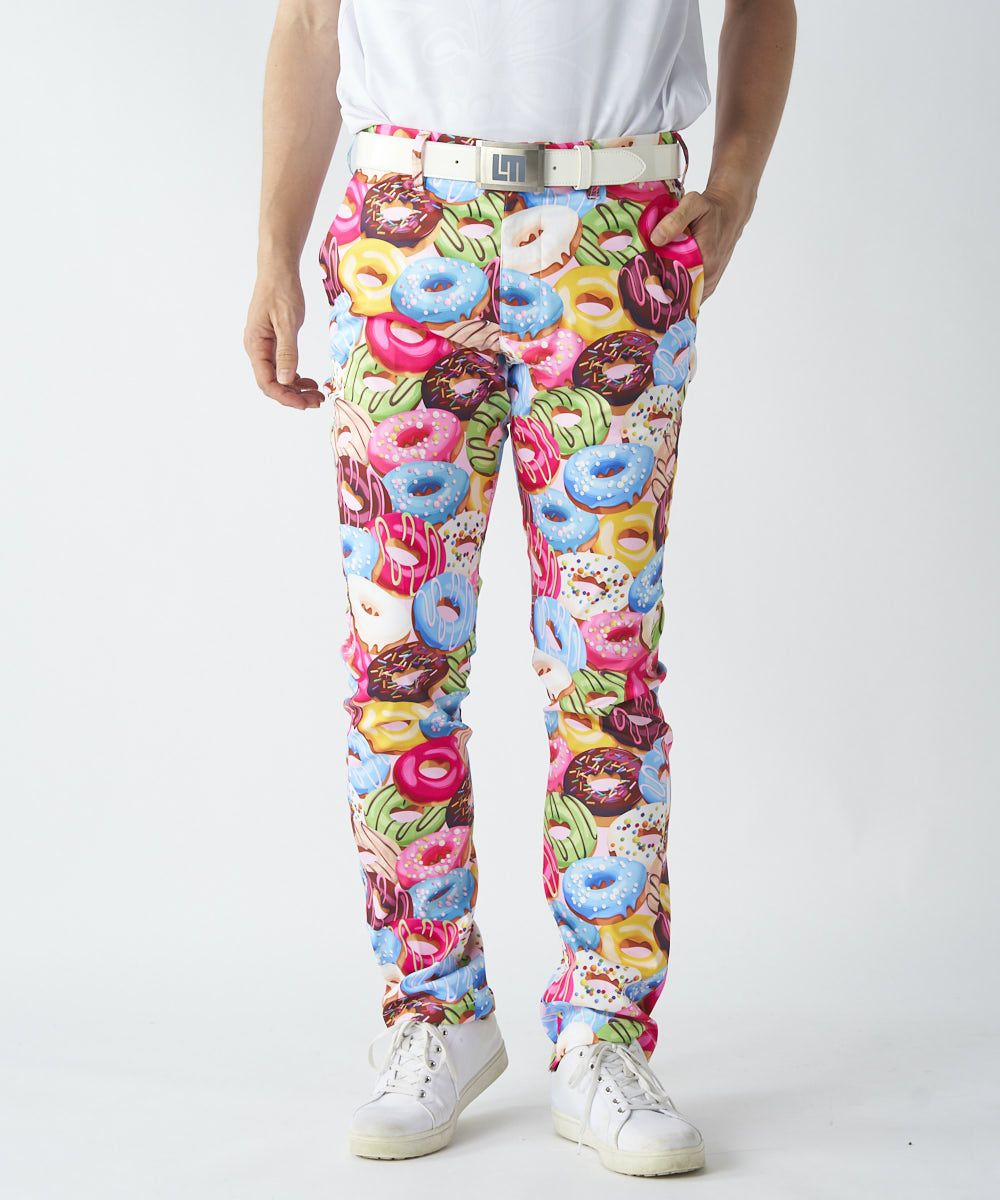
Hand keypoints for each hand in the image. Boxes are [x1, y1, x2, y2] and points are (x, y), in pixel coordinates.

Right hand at [244, 272, 324, 409]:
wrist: (278, 270)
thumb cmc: (281, 291)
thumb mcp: (287, 322)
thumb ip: (286, 352)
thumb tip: (284, 380)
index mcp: (255, 345)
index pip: (266, 382)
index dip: (285, 397)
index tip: (306, 404)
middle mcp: (256, 349)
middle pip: (272, 384)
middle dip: (294, 396)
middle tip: (318, 401)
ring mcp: (264, 346)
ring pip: (278, 377)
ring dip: (297, 389)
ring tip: (317, 394)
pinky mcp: (273, 342)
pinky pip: (282, 367)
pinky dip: (295, 377)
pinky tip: (310, 381)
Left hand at [649, 187, 753, 300]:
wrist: (729, 213)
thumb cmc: (710, 209)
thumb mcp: (693, 204)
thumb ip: (675, 220)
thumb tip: (656, 239)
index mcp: (706, 260)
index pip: (678, 286)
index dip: (658, 288)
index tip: (641, 284)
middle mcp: (710, 276)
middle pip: (680, 296)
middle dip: (660, 295)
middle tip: (640, 288)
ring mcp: (710, 282)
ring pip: (685, 299)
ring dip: (668, 296)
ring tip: (649, 289)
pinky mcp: (709, 283)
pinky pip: (691, 296)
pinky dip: (677, 295)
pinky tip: (662, 288)